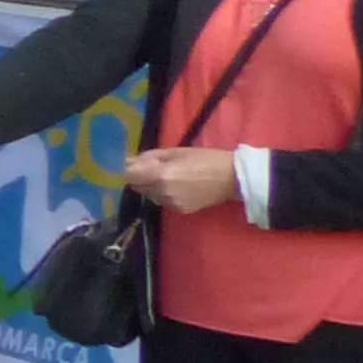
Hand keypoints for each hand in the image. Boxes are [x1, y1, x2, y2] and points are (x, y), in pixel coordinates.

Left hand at [125, 147, 241, 214]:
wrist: (234, 179)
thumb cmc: (206, 159)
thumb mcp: (176, 152)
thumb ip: (150, 157)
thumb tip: (128, 161)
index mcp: (160, 175)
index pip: (128, 176)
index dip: (128, 168)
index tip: (133, 163)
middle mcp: (162, 192)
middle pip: (136, 186)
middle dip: (140, 176)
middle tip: (154, 166)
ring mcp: (171, 204)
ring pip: (148, 195)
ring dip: (151, 186)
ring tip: (169, 175)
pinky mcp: (179, 211)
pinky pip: (162, 201)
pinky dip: (163, 193)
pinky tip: (177, 185)